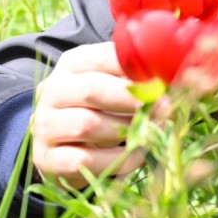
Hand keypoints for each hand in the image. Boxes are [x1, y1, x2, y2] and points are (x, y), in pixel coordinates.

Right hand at [31, 41, 154, 188]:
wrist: (67, 149)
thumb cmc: (100, 110)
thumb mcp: (115, 86)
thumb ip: (136, 77)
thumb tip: (173, 75)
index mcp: (71, 64)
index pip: (102, 57)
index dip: (136, 69)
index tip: (163, 80)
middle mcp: (51, 91)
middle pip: (92, 89)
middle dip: (133, 100)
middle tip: (164, 107)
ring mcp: (44, 126)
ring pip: (87, 125)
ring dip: (126, 130)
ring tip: (151, 133)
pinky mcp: (47, 159)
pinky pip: (85, 160)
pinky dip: (115, 160)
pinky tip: (135, 155)